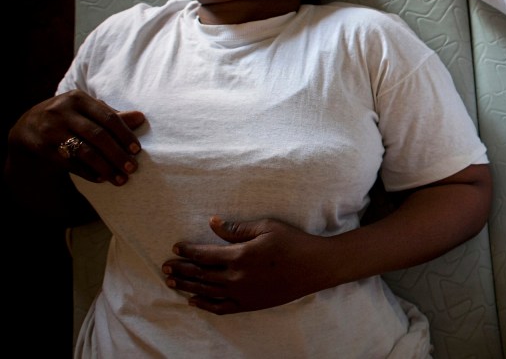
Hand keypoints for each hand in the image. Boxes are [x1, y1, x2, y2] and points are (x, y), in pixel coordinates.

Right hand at [8, 90, 144, 184]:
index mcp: (78, 98)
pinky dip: (88, 172)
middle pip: (98, 135)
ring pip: (84, 151)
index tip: (137, 150)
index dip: (125, 134)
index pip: (108, 117)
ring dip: (105, 168)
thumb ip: (112, 115)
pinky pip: (70, 163)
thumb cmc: (68, 116)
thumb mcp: (87, 110)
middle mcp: (62, 111)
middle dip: (118, 154)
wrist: (27, 127)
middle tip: (132, 168)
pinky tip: (101, 178)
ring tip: (120, 179)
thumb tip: (141, 117)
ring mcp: (50, 130)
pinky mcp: (42, 147)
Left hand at [163, 216, 328, 314]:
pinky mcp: (250, 305)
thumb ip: (236, 229)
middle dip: (180, 270)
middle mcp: (237, 277)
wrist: (315, 266)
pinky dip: (205, 305)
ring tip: (171, 283)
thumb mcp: (266, 227)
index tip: (176, 247)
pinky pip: (221, 307)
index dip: (187, 251)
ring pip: (206, 292)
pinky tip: (193, 301)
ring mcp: (243, 294)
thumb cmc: (293, 242)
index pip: (204, 254)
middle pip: (200, 275)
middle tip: (164, 267)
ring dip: (187, 287)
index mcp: (240, 255)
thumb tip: (212, 222)